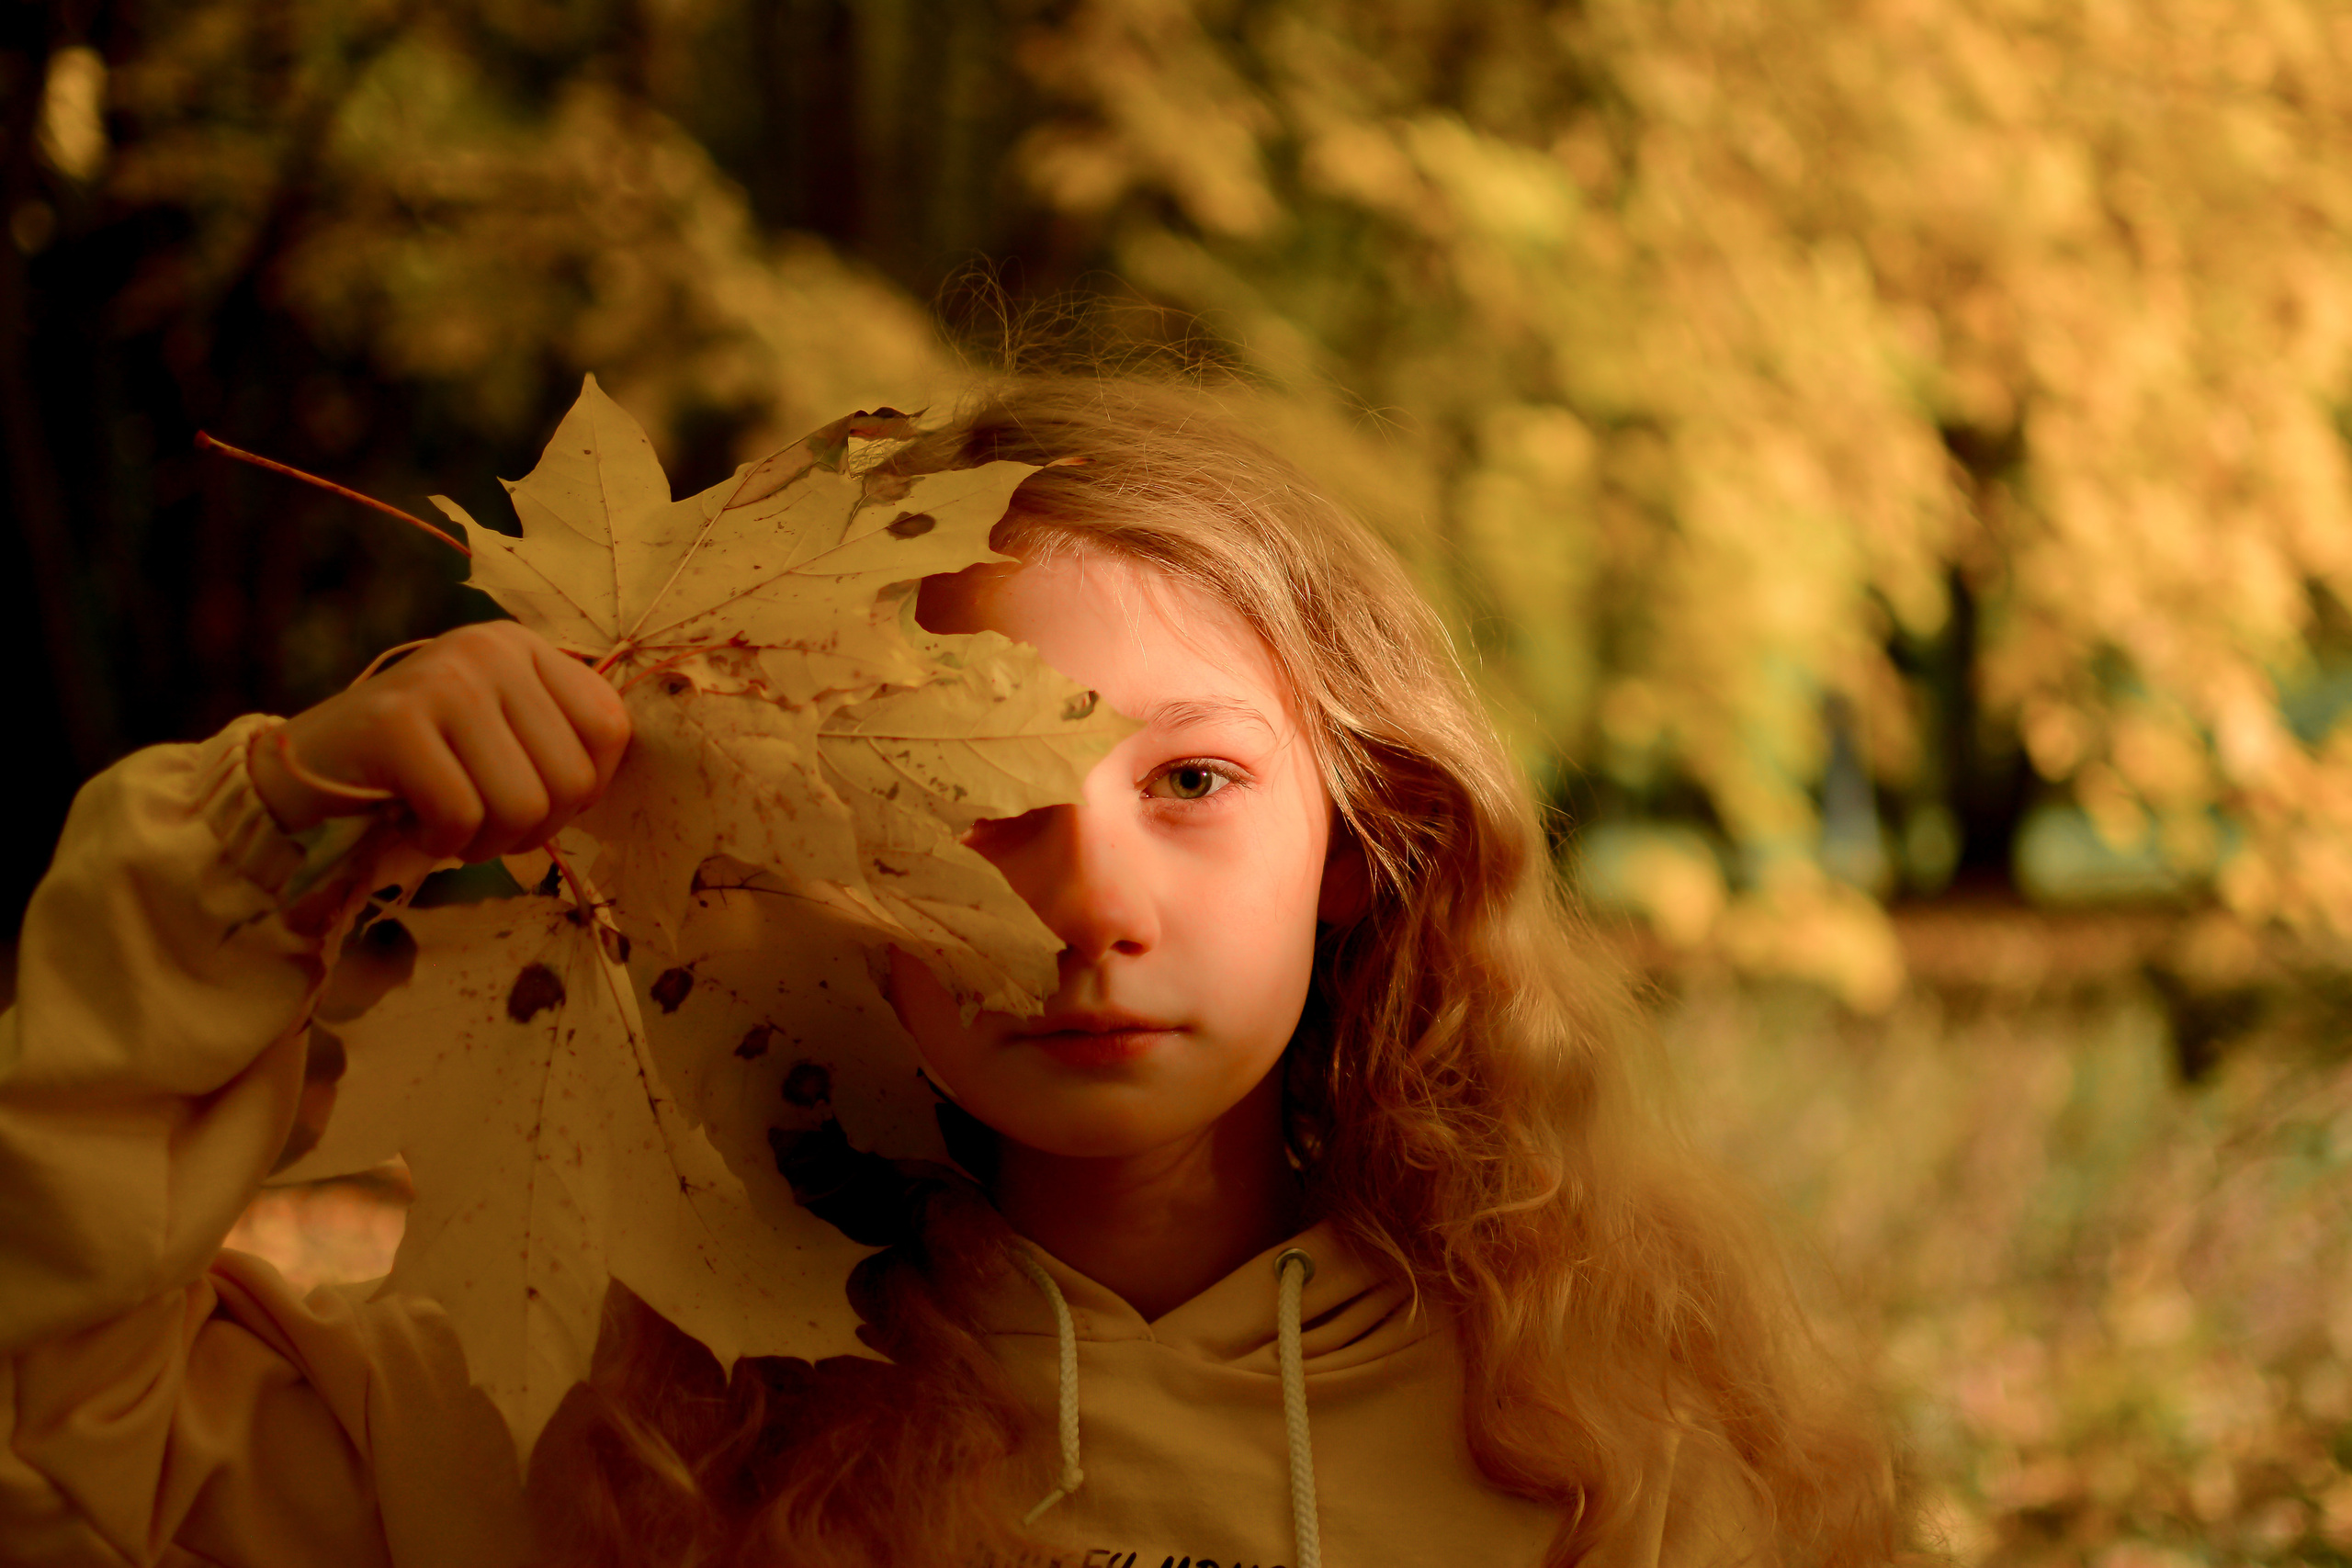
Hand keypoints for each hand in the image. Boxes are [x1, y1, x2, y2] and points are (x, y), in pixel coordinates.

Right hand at [250, 621, 631, 862]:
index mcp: (525, 647)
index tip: (535, 803)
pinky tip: (411, 826)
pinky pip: (460, 816)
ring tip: (447, 827)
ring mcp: (443, 679)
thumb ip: (558, 744)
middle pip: (572, 779)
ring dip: (486, 844)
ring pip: (523, 805)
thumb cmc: (419, 768)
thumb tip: (614, 785)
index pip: (611, 729)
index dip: (584, 791)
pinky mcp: (395, 721)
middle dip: (532, 829)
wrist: (304, 768)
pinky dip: (441, 844)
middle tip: (481, 827)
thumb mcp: (500, 737)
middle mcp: (490, 648)